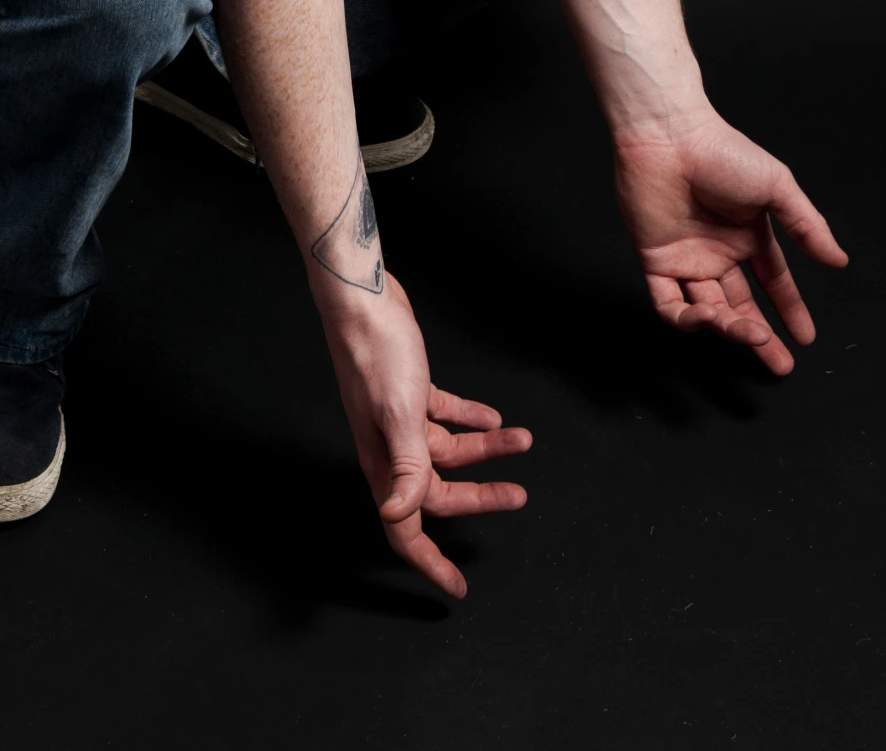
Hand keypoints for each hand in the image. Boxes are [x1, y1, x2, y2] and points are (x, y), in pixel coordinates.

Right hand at [320, 270, 530, 596]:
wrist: (364, 299)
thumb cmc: (377, 354)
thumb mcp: (399, 413)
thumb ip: (405, 466)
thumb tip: (400, 516)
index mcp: (383, 462)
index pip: (406, 527)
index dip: (431, 562)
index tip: (457, 587)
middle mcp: (390, 448)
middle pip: (438, 491)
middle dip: (479, 498)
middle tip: (518, 496)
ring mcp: (399, 419)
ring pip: (448, 451)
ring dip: (486, 449)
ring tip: (521, 438)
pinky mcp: (409, 392)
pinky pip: (445, 417)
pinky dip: (470, 419)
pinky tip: (491, 416)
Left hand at [612, 106, 848, 374]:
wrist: (669, 136)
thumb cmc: (722, 152)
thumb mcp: (777, 188)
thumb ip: (807, 227)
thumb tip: (839, 261)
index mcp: (748, 234)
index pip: (772, 282)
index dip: (789, 310)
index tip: (805, 338)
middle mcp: (718, 251)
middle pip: (741, 305)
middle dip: (759, 338)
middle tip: (778, 363)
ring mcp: (686, 257)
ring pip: (709, 310)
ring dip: (730, 329)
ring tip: (750, 335)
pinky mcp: (655, 260)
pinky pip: (668, 303)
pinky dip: (687, 319)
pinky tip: (708, 319)